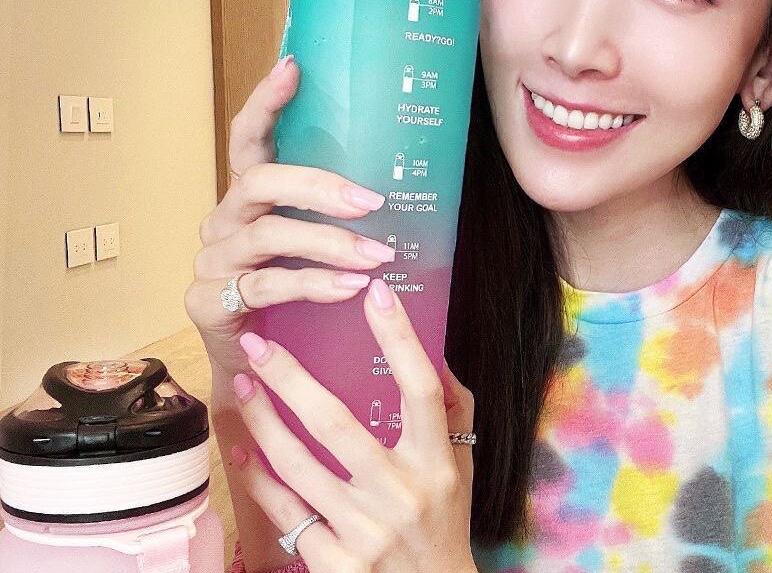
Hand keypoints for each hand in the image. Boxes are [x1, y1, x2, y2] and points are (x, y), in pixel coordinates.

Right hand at [184, 55, 396, 377]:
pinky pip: (266, 286)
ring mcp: (213, 258)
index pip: (249, 136)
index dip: (266, 101)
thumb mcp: (313, 242)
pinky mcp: (209, 301)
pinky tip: (350, 289)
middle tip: (371, 199)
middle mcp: (223, 218)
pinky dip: (313, 284)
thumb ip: (336, 211)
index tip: (293, 66)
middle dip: (318, 185)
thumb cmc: (292, 291)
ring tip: (377, 254)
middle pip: (260, 180)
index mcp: (247, 194)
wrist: (252, 362)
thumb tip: (402, 179)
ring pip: (269, 235)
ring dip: (329, 243)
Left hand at [228, 278, 476, 572]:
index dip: (400, 339)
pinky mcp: (334, 563)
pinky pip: (286, 512)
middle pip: (336, 424)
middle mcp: (400, 494)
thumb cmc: (446, 522)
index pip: (421, 388)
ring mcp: (363, 531)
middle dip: (290, 379)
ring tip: (242, 385)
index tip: (376, 293)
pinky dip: (260, 480)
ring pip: (298, 466)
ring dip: (263, 422)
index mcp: (436, 461)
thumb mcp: (462, 465)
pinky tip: (244, 449)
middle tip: (258, 344)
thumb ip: (452, 408)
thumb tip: (433, 351)